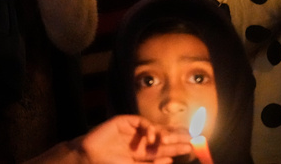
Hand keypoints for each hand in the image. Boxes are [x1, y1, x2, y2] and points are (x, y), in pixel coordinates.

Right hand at [77, 115, 192, 163]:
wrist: (89, 158)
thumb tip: (169, 161)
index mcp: (142, 155)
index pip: (163, 150)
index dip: (176, 149)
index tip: (190, 149)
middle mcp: (139, 142)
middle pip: (162, 138)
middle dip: (176, 139)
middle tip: (190, 140)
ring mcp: (132, 131)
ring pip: (154, 129)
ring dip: (165, 135)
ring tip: (172, 142)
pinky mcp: (124, 121)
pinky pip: (142, 122)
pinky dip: (150, 128)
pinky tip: (153, 137)